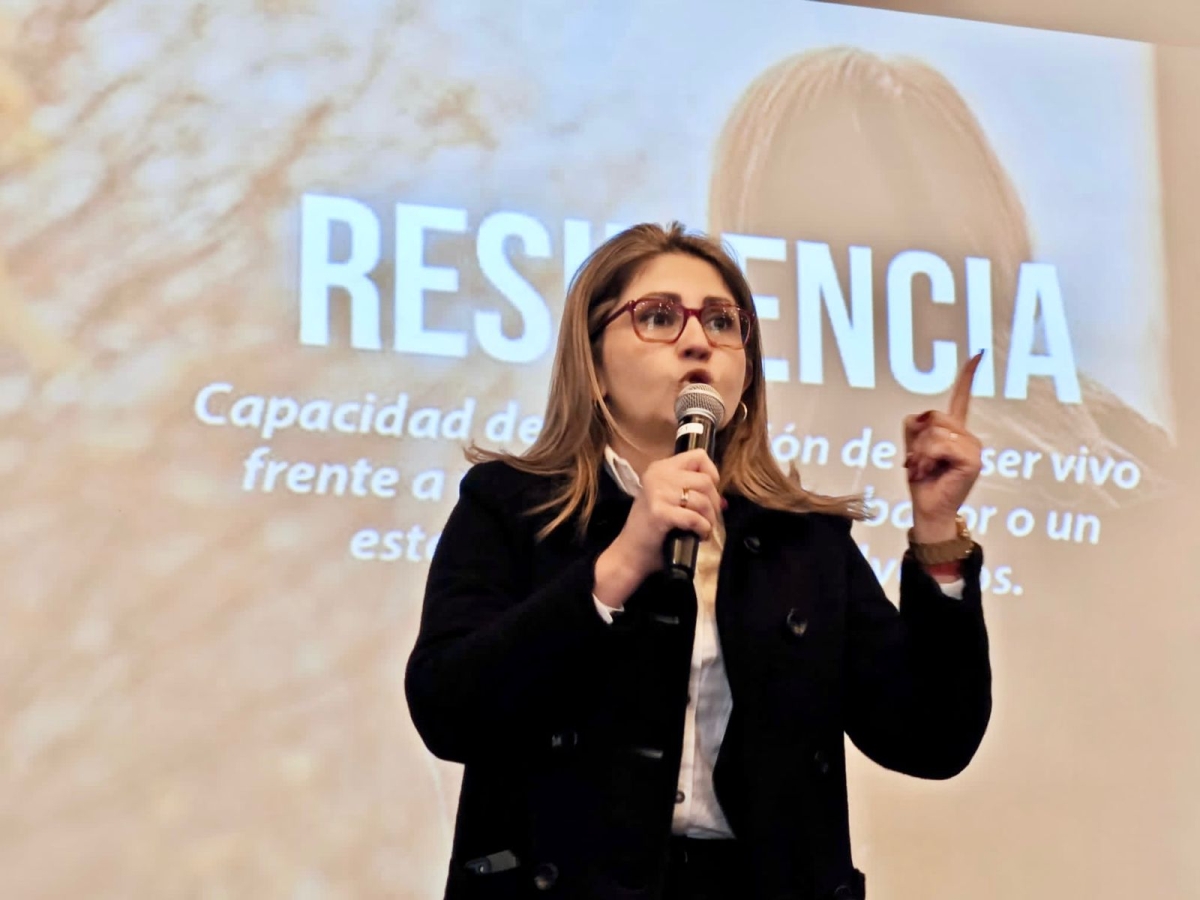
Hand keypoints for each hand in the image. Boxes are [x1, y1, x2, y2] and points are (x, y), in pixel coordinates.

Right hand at [593, 449, 722, 608]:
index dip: (711, 474)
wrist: (630, 553)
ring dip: (709, 518)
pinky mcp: (659, 512)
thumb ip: (693, 493)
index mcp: (660, 468)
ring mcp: (657, 493)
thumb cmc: (651, 529)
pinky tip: (699, 535)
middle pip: (705, 480)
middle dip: (713, 502)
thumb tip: (723, 501)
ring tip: (704, 529)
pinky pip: (694, 517)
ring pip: (703, 499)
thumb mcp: (668, 501)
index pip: (698, 456)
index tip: (709, 493)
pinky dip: (703, 528)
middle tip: (709, 518)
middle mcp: (658, 475)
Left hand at [903, 352, 984, 542]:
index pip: (961, 398)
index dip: (968, 376)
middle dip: (918, 440)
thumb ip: (917, 427)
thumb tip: (923, 417)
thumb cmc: (922, 481)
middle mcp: (968, 437)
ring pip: (934, 432)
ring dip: (920, 453)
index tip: (978, 354)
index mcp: (955, 431)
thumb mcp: (913, 448)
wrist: (928, 509)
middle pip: (934, 416)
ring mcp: (973, 448)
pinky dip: (927, 459)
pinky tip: (930, 472)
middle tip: (918, 462)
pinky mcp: (972, 460)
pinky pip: (939, 446)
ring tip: (924, 469)